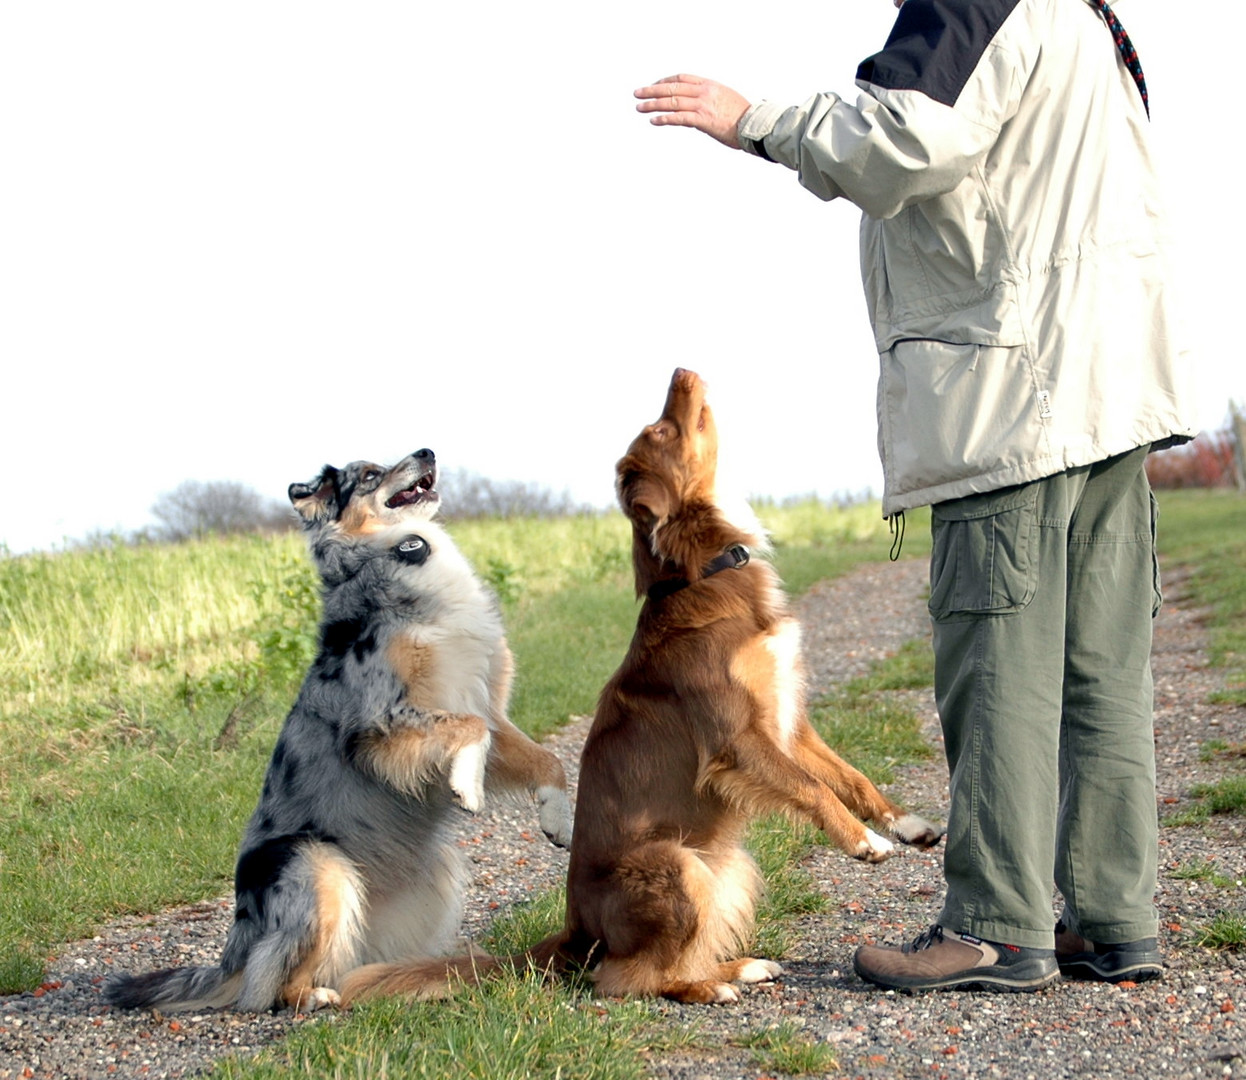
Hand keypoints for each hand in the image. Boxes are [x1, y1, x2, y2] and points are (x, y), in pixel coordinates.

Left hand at [633, 74, 750, 148]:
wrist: (754, 125)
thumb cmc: (742, 117)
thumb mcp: (725, 99)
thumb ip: (710, 98)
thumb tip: (698, 106)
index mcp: (709, 84)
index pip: (682, 77)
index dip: (665, 81)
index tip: (654, 86)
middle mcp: (704, 91)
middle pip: (672, 87)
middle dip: (652, 90)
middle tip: (637, 93)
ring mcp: (703, 105)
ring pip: (672, 101)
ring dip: (653, 105)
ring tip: (639, 107)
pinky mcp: (702, 120)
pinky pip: (678, 117)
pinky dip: (664, 118)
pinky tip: (653, 120)